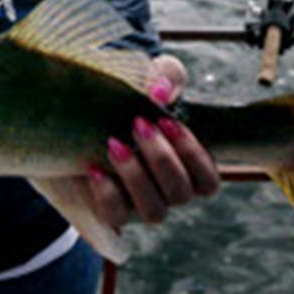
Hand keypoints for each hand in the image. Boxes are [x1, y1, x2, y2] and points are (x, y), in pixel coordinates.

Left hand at [85, 54, 219, 226]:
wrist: (85, 110)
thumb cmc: (131, 94)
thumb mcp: (152, 77)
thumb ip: (166, 76)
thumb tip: (160, 90)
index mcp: (188, 167)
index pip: (208, 180)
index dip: (193, 155)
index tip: (168, 121)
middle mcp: (168, 192)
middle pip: (181, 194)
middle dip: (161, 159)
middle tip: (138, 124)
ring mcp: (141, 205)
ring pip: (154, 211)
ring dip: (136, 176)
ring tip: (114, 144)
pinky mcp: (112, 210)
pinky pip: (116, 216)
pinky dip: (107, 193)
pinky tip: (94, 166)